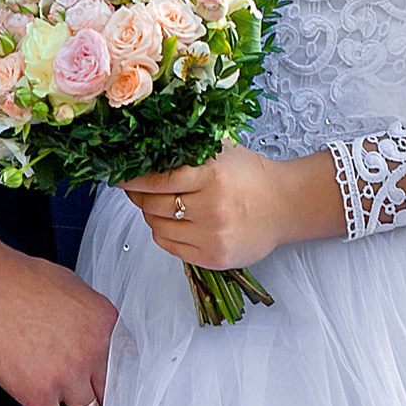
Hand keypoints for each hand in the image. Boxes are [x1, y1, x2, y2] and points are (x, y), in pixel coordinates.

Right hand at [0, 238, 115, 405]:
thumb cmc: (16, 279)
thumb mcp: (70, 287)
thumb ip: (86, 318)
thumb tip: (85, 338)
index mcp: (104, 322)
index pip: (123, 366)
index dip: (104, 379)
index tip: (94, 386)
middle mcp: (93, 349)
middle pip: (108, 396)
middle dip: (92, 402)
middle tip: (76, 403)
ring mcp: (68, 373)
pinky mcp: (39, 392)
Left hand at [123, 148, 341, 271]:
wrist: (285, 206)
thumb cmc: (252, 176)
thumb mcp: (222, 152)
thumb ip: (188, 149)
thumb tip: (144, 149)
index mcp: (212, 177)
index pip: (156, 180)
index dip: (133, 179)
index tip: (120, 176)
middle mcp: (211, 208)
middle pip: (153, 206)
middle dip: (139, 197)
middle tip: (136, 190)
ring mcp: (212, 236)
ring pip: (158, 228)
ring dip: (152, 216)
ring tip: (161, 205)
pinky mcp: (214, 257)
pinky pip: (170, 247)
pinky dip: (165, 234)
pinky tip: (175, 223)